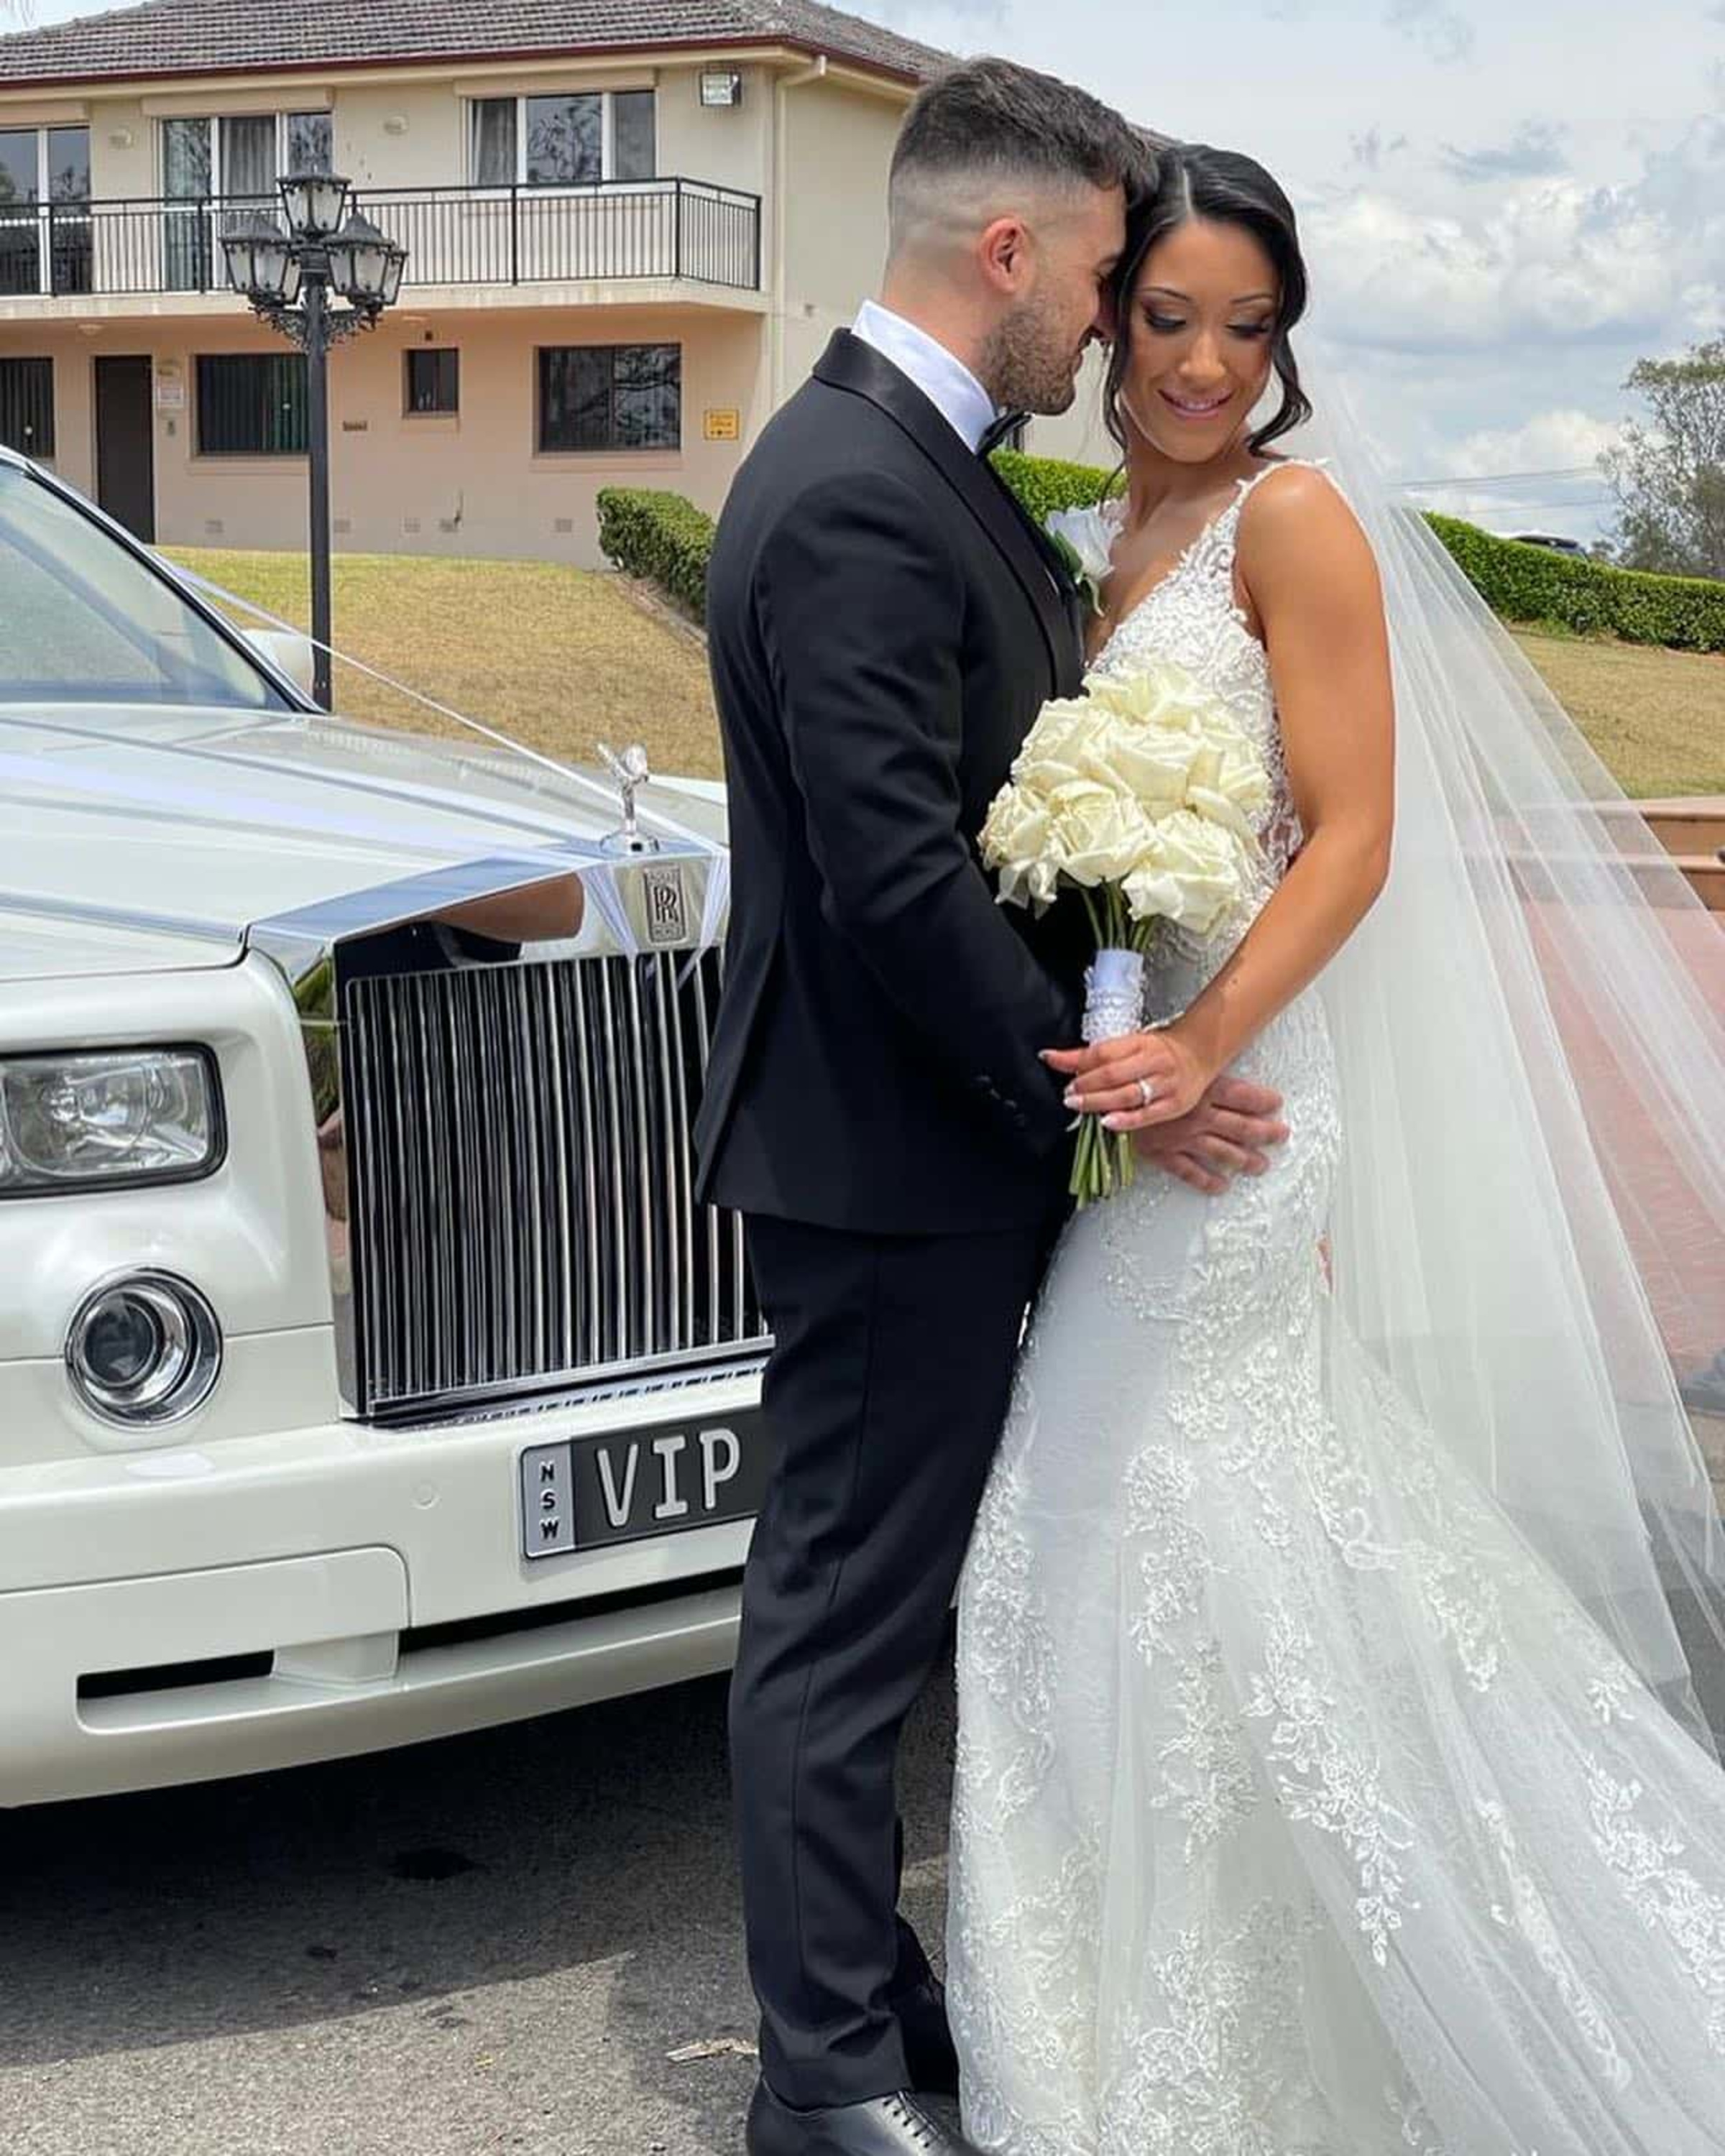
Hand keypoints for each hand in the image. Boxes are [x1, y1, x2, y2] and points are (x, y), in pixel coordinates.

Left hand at [1043, 1024, 1214, 1130]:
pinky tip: (1108, 1122)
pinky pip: (1147, 1115)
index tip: (1059, 1068)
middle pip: (1113, 1074)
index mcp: (1140, 1043)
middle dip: (1086, 1085)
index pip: (1104, 1052)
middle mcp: (1154, 1061)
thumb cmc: (1158, 1051)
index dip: (1078, 1062)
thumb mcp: (1126, 1045)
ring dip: (1099, 1102)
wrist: (1199, 1054)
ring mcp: (1166, 1084)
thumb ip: (1090, 1055)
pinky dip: (1126, 1120)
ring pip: (1128, 1095)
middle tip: (1069, 1093)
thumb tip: (1052, 1057)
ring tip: (1079, 1105)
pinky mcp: (1175, 1105)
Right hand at [1130, 1077, 1289, 1194]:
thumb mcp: (1162, 1061)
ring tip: (1261, 1165)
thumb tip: (1205, 1062)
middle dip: (1264, 1132)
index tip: (1276, 1103)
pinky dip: (1208, 1180)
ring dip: (1245, 1159)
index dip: (1261, 1100)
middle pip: (1241, 1126)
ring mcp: (1184, 1138)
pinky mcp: (1166, 1155)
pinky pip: (1191, 1172)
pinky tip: (1221, 1186)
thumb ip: (1186, 1066)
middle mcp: (1198, 1116)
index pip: (1241, 1096)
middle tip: (1281, 1135)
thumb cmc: (1133, 1074)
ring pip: (1223, 1152)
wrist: (1103, 1098)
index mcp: (1200, 1090)